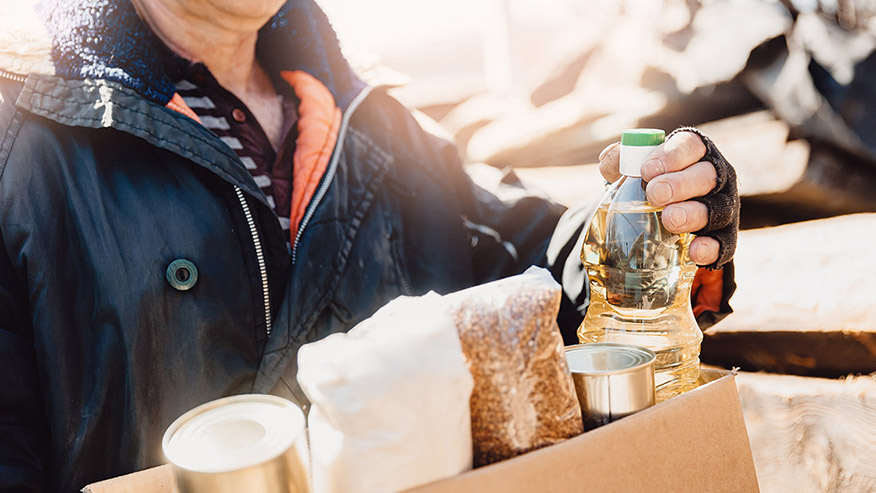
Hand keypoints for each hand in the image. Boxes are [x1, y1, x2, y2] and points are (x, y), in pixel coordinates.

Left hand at [597, 131, 719, 265]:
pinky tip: (694, 251)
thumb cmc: (650, 184)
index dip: (671, 155)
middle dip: (681, 184)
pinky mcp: (725, 236)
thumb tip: (610, 160)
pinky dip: (710, 248)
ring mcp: (723, 206)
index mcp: (694, 153)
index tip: (647, 170)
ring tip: (670, 220)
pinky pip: (724, 242)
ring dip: (694, 214)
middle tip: (655, 194)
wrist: (662, 221)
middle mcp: (715, 176)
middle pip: (707, 176)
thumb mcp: (635, 170)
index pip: (690, 145)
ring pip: (717, 208)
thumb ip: (622, 161)